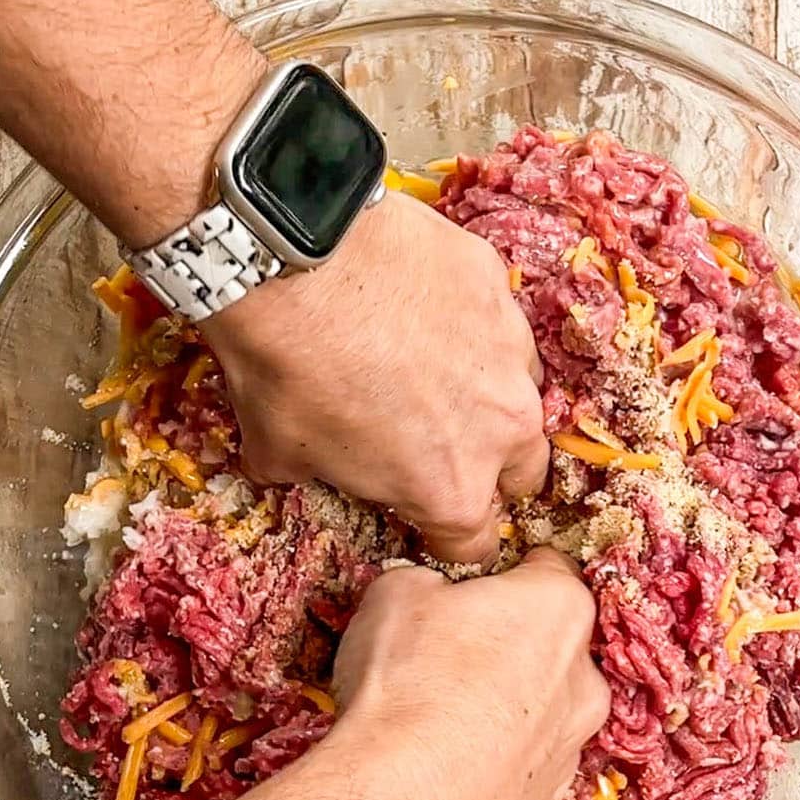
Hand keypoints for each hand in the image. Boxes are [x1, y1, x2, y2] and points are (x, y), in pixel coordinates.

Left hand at [205, 190, 547, 565]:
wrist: (296, 255)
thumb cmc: (287, 365)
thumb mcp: (278, 448)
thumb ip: (312, 471)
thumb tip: (293, 464)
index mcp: (450, 491)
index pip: (473, 544)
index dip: (444, 533)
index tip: (421, 513)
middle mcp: (502, 430)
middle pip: (521, 473)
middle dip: (488, 468)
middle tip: (435, 443)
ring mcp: (510, 354)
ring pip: (519, 394)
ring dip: (485, 395)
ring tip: (430, 370)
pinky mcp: (500, 288)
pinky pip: (496, 323)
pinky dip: (468, 325)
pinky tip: (421, 308)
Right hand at [331, 548, 610, 799]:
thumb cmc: (406, 684)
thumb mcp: (395, 594)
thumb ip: (426, 583)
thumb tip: (426, 594)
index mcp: (559, 608)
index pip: (547, 569)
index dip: (505, 574)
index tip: (473, 588)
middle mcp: (584, 676)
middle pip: (553, 643)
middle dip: (509, 643)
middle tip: (449, 655)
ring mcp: (572, 744)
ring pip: (545, 708)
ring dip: (507, 706)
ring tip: (442, 719)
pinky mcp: (548, 799)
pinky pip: (525, 761)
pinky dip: (496, 758)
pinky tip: (447, 765)